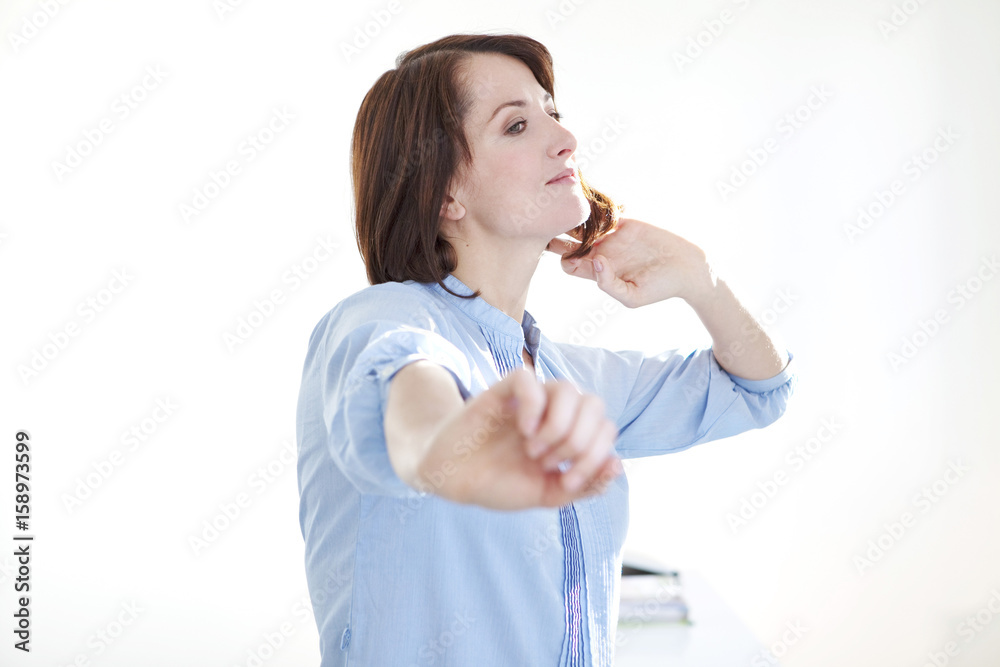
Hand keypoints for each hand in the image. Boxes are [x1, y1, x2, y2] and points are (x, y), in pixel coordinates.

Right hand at [418, 368, 621, 509]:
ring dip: (558, 426)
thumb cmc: (500, 483)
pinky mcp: (501, 391)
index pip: (606, 427)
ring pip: (567, 388)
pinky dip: (532, 407)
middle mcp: (554, 410)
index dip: (596, 456)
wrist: (454, 480)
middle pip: (594, 403)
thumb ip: (585, 485)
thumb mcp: (548, 494)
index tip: (567, 481)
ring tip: (535, 450)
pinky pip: (528, 379)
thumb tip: (617, 464)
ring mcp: (529, 399)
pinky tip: (522, 430)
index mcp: (570, 432)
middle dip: (579, 441)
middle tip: (550, 463)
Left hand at [546, 218, 715, 307]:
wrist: (687, 267)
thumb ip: (608, 284)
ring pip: (583, 223)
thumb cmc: (660, 288)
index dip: (564, 258)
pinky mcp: (626, 222)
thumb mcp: (632, 297)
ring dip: (577, 217)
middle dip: (560, 233)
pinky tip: (600, 208)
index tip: (572, 253)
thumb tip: (594, 261)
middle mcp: (601, 251)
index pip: (568, 263)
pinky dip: (599, 207)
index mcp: (597, 271)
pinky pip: (605, 211)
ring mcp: (612, 235)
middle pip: (569, 240)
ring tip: (582, 213)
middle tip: (562, 225)